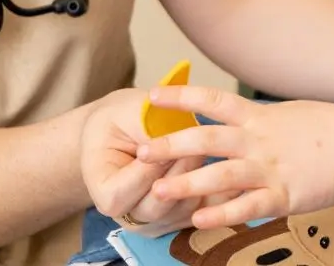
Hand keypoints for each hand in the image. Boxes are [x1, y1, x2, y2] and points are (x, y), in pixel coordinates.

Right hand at [81, 88, 210, 236]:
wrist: (123, 130)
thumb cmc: (120, 118)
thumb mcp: (127, 113)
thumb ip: (148, 128)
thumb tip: (180, 137)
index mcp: (103, 191)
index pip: (122, 193)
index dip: (147, 171)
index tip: (169, 144)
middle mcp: (127, 214)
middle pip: (155, 207)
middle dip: (179, 175)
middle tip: (199, 147)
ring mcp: (153, 221)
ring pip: (181, 211)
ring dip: (198, 183)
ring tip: (212, 153)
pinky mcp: (177, 217)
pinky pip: (200, 212)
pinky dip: (217, 196)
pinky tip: (230, 173)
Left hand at [135, 86, 333, 228]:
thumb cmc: (327, 129)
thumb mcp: (286, 114)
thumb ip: (256, 119)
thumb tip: (232, 117)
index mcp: (258, 116)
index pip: (212, 100)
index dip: (181, 97)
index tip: (153, 94)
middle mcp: (259, 140)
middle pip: (207, 139)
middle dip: (171, 145)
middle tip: (142, 150)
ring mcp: (270, 168)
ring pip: (221, 175)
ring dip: (187, 185)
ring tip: (158, 191)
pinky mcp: (283, 196)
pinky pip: (247, 206)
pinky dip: (222, 213)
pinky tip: (198, 220)